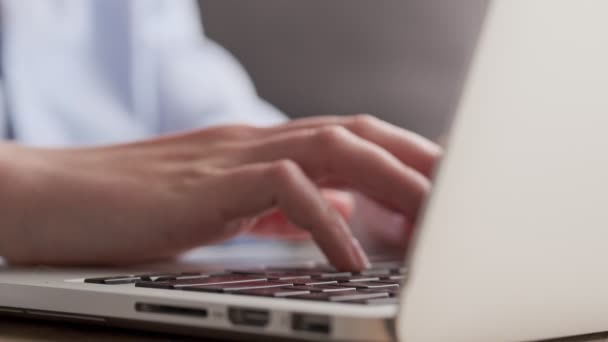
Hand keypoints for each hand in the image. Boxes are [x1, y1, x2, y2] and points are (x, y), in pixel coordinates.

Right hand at [0, 115, 439, 270]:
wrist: (50, 198)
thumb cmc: (131, 209)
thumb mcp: (223, 209)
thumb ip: (279, 207)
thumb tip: (335, 219)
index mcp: (259, 149)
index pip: (347, 136)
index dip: (401, 154)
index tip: (442, 182)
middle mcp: (252, 143)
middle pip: (354, 133)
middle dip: (414, 160)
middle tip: (463, 193)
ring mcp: (230, 159)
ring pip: (331, 149)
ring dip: (389, 181)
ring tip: (433, 220)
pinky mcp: (205, 186)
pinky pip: (283, 191)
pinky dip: (325, 224)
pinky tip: (350, 259)